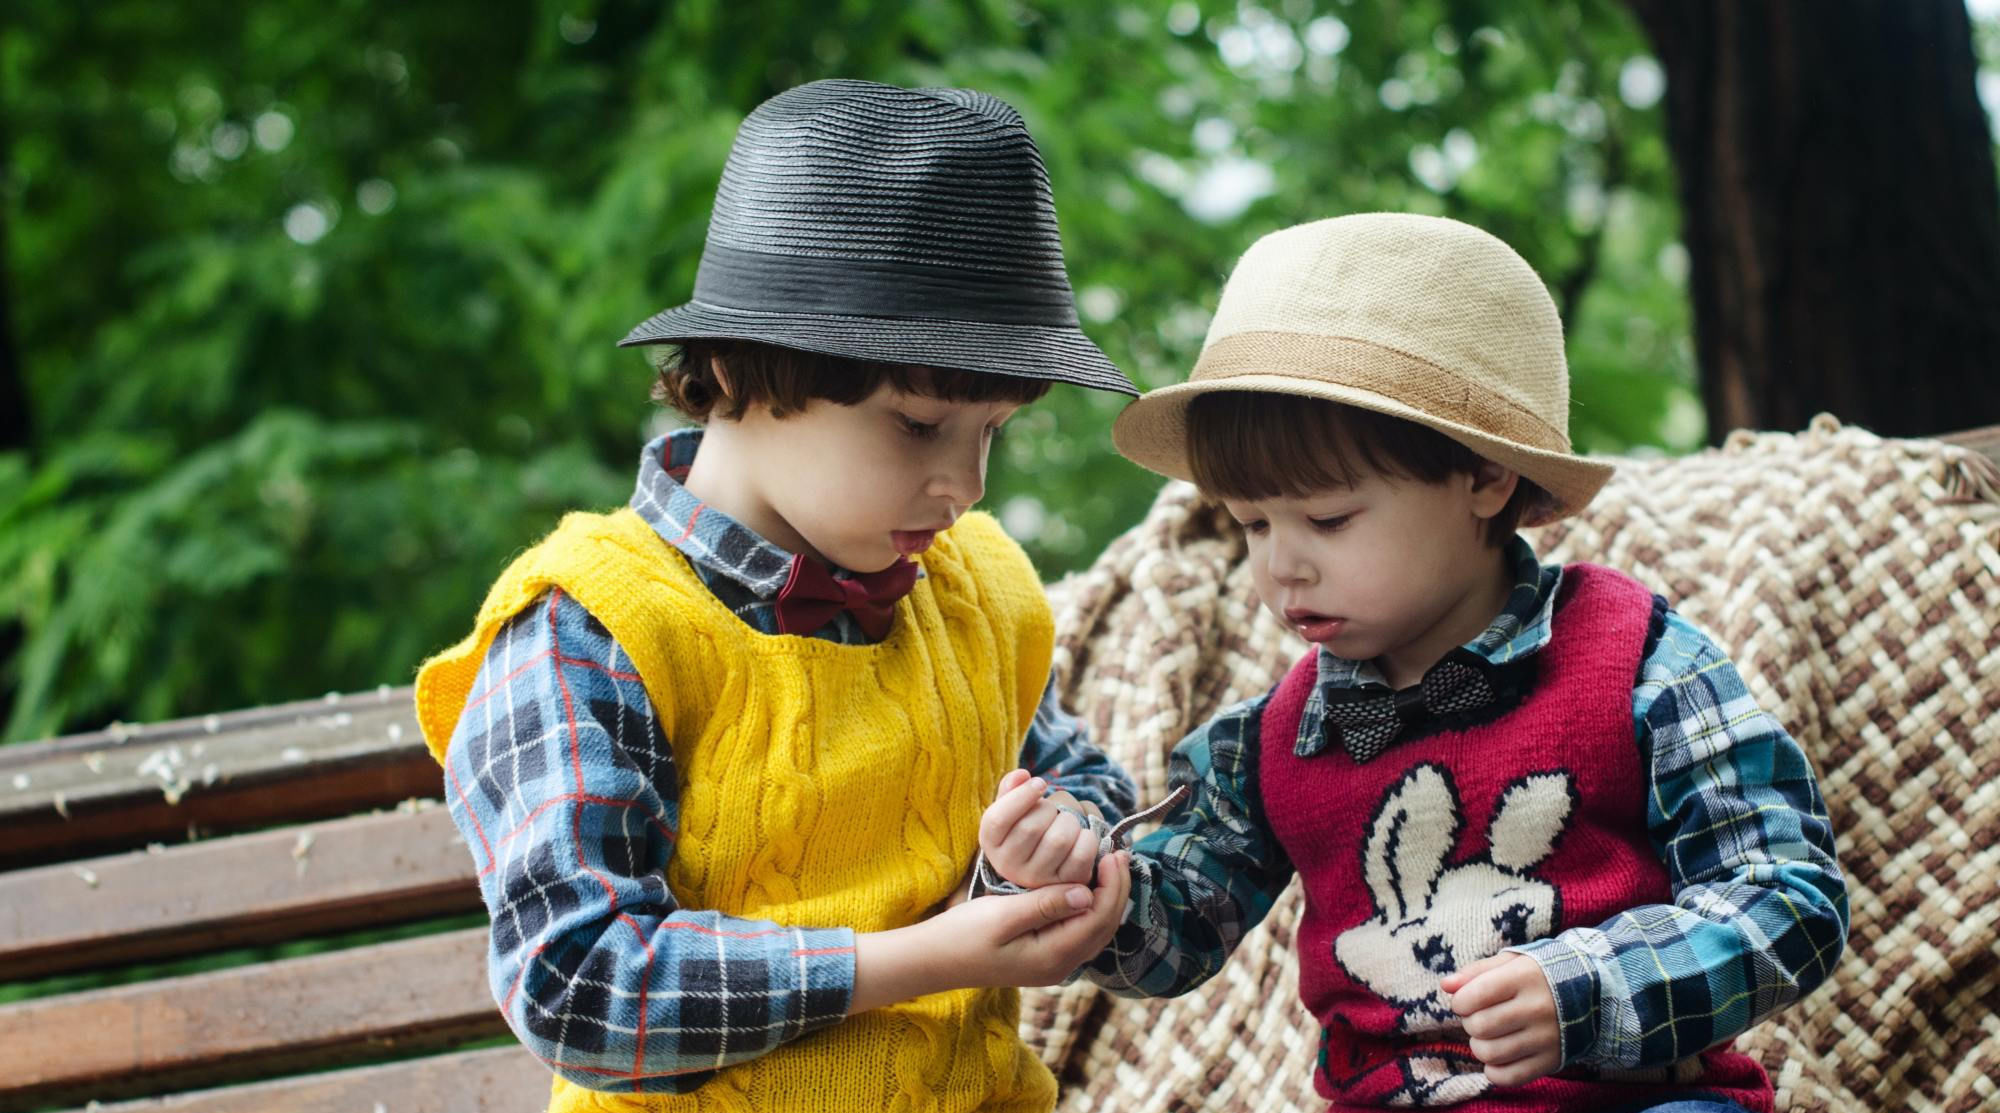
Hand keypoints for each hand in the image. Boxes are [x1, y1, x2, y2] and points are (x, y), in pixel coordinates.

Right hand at [849, 849, 1130, 1014]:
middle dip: (1116, 889)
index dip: (1112, 885)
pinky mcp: (1043, 956)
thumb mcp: (1002, 915)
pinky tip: (1086, 884)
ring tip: (1109, 865)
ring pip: (1094, 930)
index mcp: (1052, 956)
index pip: (1098, 918)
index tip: (1113, 853)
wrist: (933, 960)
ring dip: (1106, 897)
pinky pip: (1079, 931)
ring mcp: (1052, 963)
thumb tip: (1086, 893)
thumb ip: (1045, 905)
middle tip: (1119, 853)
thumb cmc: (963, 935)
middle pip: (1104, 926)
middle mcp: (1059, 965)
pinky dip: (1090, 906)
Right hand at [978, 768, 1103, 887]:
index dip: (1021, 795)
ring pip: (1059, 840)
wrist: (1044, 864)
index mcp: (991, 844)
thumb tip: (1022, 775)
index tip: (1040, 783)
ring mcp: (1037, 880)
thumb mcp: (1010, 811)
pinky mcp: (1065, 884)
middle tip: (1054, 810)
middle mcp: (1009, 866)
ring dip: (1070, 822)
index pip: (997, 819)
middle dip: (1049, 809)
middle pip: (1030, 828)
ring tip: (1067, 822)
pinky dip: (1087, 838)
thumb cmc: (1027, 829)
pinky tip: (1082, 835)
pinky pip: (1081, 856)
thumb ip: (1010, 790)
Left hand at [1441, 952, 1560, 1087]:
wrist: (1590, 994)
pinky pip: (1509, 1077)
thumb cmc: (1538, 975)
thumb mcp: (1510, 963)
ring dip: (1479, 1046)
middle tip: (1480, 1017)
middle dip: (1470, 1023)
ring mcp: (1546, 1038)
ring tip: (1489, 1036)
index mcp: (1525, 977)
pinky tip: (1498, 1057)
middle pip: (1479, 1026)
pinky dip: (1494, 1071)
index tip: (1466, 1001)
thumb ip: (1476, 972)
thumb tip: (1446, 985)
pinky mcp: (1552, 1061)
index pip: (1474, 995)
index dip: (1460, 1001)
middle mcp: (1538, 1008)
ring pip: (1490, 1053)